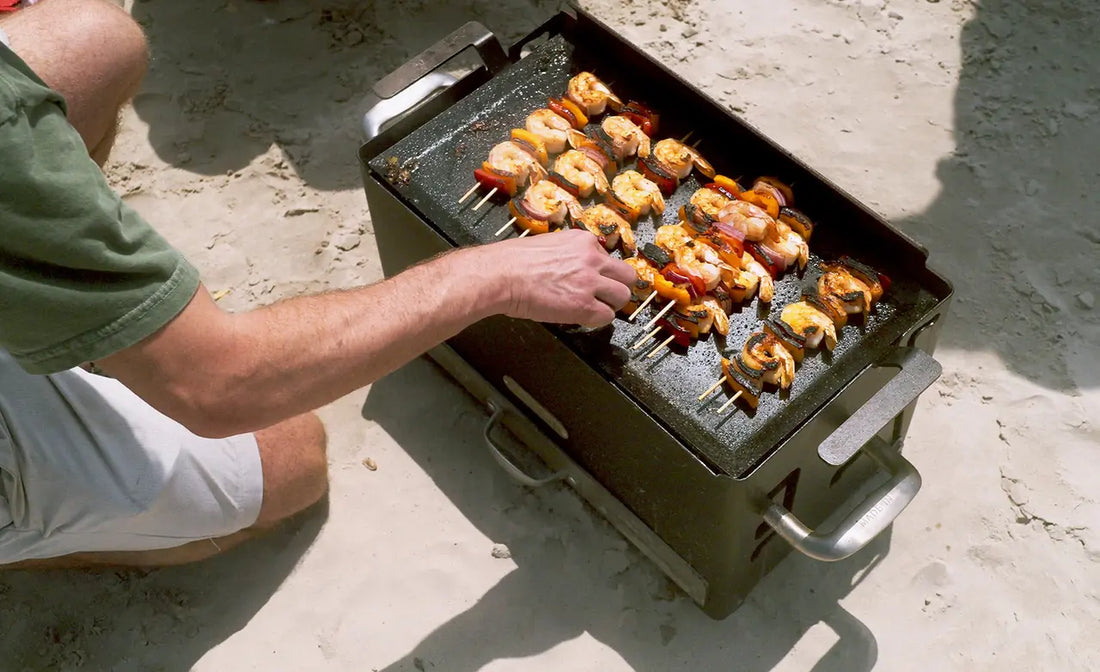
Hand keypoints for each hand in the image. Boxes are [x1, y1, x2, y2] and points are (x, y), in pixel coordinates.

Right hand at [482, 229, 635, 326]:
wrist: (501, 274)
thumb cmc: (513, 261)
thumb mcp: (548, 244)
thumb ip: (568, 253)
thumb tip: (572, 266)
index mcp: (582, 241)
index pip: (608, 257)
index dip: (601, 272)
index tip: (592, 280)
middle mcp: (592, 258)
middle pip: (627, 276)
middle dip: (617, 287)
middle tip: (605, 296)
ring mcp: (590, 282)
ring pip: (622, 296)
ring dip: (610, 305)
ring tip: (594, 309)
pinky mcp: (584, 305)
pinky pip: (606, 317)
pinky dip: (596, 320)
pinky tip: (582, 318)